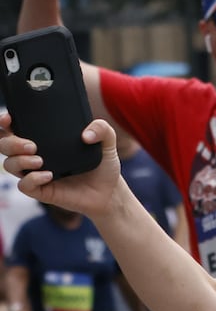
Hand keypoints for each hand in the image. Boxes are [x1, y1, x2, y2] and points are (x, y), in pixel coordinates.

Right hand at [0, 113, 121, 216]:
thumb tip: (86, 134)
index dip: (5, 122)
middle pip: (5, 145)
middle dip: (10, 142)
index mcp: (44, 140)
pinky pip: (25, 185)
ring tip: (40, 160)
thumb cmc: (103, 164)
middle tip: (31, 145)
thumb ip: (102, 129)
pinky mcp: (41, 190)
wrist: (110, 191)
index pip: (15, 128)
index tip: (9, 118)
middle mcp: (34, 155)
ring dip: (19, 160)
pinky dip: (32, 179)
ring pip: (10, 165)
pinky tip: (48, 175)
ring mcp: (36, 173)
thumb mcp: (107, 143)